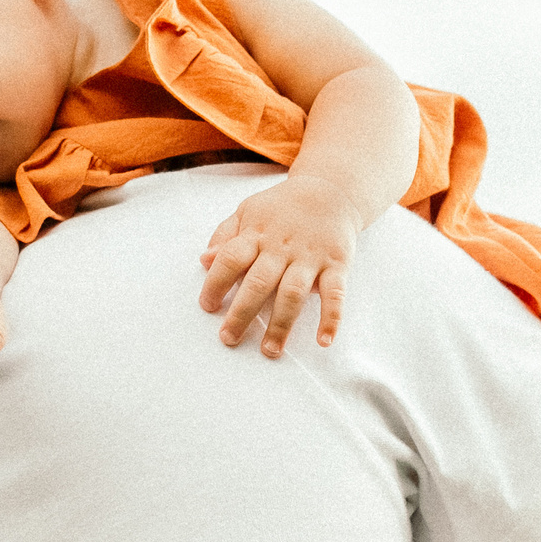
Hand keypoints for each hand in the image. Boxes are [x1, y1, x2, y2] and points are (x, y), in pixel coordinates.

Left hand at [196, 174, 361, 356]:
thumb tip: (203, 261)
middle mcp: (282, 248)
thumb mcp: (247, 212)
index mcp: (256, 234)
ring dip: (281, 324)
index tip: (207, 306)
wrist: (331, 191)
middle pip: (258, 282)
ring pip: (293, 293)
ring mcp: (310, 258)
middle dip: (242, 313)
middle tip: (229, 338)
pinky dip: (332, 318)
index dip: (215, 283)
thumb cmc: (281, 208)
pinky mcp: (337, 265)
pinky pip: (336, 294)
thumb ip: (224, 236)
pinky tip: (324, 340)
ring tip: (270, 350)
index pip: (231, 259)